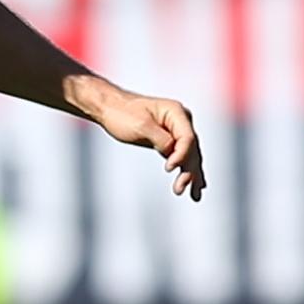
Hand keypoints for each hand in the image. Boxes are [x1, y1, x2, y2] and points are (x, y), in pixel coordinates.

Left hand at [88, 87, 206, 200]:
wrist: (109, 108)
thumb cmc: (122, 113)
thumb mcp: (141, 126)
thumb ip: (160, 138)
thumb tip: (172, 151)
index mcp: (176, 112)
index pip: (187, 137)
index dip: (182, 154)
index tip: (169, 168)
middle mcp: (181, 121)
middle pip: (192, 149)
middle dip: (189, 170)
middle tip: (180, 187)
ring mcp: (176, 131)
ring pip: (190, 155)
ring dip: (191, 174)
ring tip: (194, 195)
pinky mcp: (169, 141)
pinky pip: (181, 157)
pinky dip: (186, 170)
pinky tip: (194, 185)